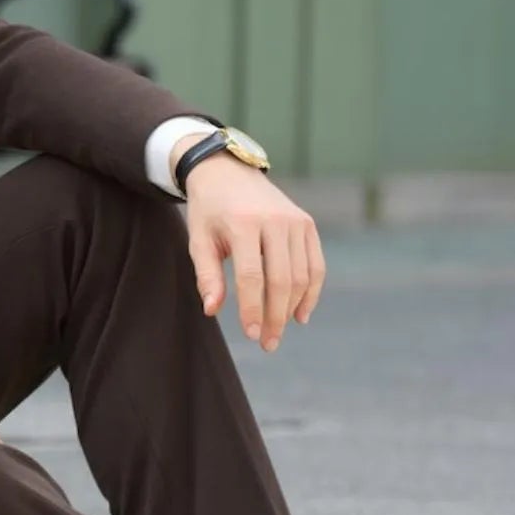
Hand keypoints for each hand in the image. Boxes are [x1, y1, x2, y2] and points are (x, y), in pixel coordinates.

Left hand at [176, 142, 324, 351]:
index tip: (250, 334)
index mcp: (243, 223)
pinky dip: (311, 291)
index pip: (251, 276)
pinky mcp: (306, 224)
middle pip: (281, 280)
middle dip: (275, 316)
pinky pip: (315, 264)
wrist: (228, 171)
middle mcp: (274, 220)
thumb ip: (207, 275)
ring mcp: (295, 221)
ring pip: (301, 275)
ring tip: (278, 331)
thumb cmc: (210, 211)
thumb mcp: (199, 239)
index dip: (253, 309)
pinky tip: (300, 314)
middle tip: (268, 343)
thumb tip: (213, 311)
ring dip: (292, 309)